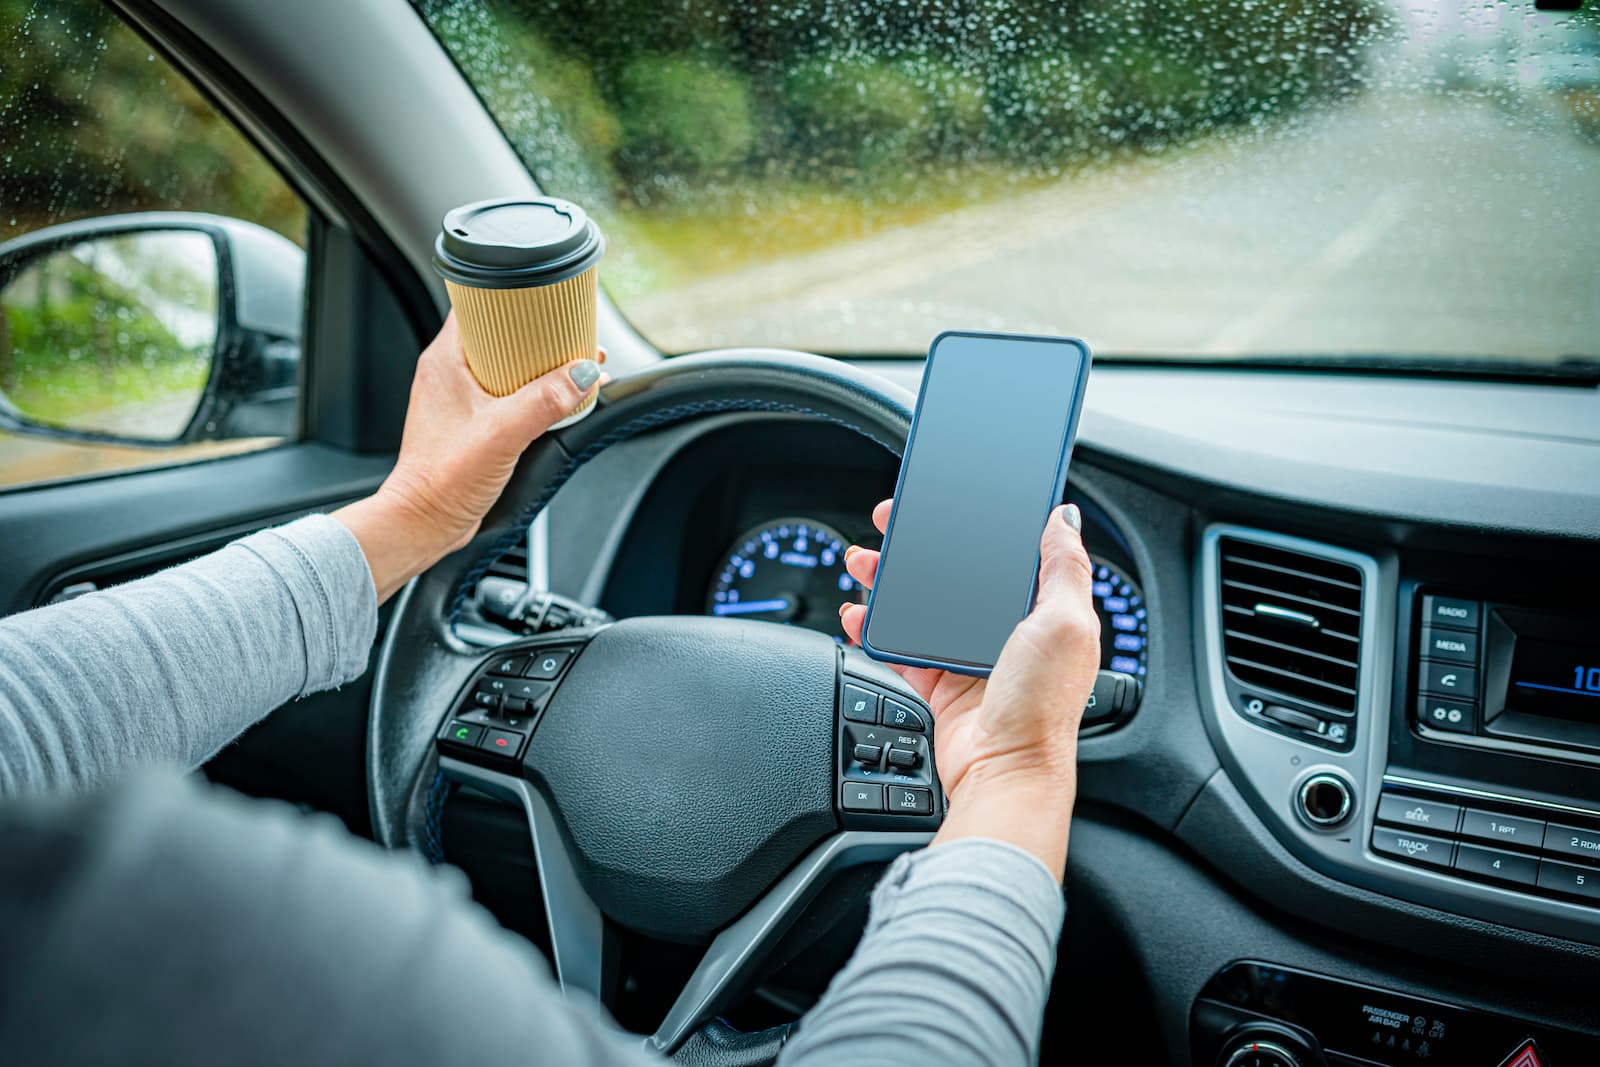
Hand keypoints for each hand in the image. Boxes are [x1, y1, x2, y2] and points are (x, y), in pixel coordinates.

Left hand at [334, 314, 605, 601]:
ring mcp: (460, 398)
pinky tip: (557, 402)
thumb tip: (585, 374)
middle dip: (540, 334)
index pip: (479, 305)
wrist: (424, 523)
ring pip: (508, 365)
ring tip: (573, 366)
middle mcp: (449, 373)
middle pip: (501, 334)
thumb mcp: (502, 433)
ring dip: (540, 367)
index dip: (513, 296)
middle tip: (572, 333)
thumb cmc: (441, 479)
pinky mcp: (472, 422)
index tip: (545, 298)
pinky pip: (508, 394)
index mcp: (444, 359)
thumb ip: (546, 402)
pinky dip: (534, 393)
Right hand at [839, 500, 1099, 876]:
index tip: (944, 500)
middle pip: (954, 573)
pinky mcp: (940, 684)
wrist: (1004, 772)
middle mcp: (1007, 631)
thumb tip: (1064, 517)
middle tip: (889, 524)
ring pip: (921, 604)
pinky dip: (874, 628)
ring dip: (888, 580)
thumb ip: (1065, 567)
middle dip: (919, 545)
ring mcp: (970, 657)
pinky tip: (858, 613)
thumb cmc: (1042, 706)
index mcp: (1043, 611)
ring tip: (862, 562)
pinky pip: (900, 647)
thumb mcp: (1066, 624)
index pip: (1005, 552)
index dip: (974, 523)